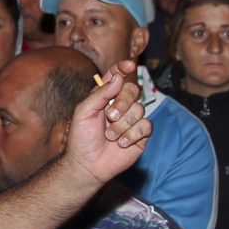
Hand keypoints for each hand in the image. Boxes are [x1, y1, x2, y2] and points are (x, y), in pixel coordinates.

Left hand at [63, 61, 149, 184]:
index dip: (123, 68)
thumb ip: (100, 94)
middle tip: (109, 117)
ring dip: (122, 125)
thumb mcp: (84, 112)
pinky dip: (132, 134)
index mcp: (106, 96)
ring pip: (139, 110)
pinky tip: (121, 143)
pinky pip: (146, 126)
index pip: (117, 77)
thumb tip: (118, 77)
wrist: (87, 164)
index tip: (128, 65)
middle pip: (133, 90)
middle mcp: (121, 105)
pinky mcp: (141, 135)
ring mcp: (132, 120)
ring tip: (110, 136)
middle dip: (122, 103)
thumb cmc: (82, 137)